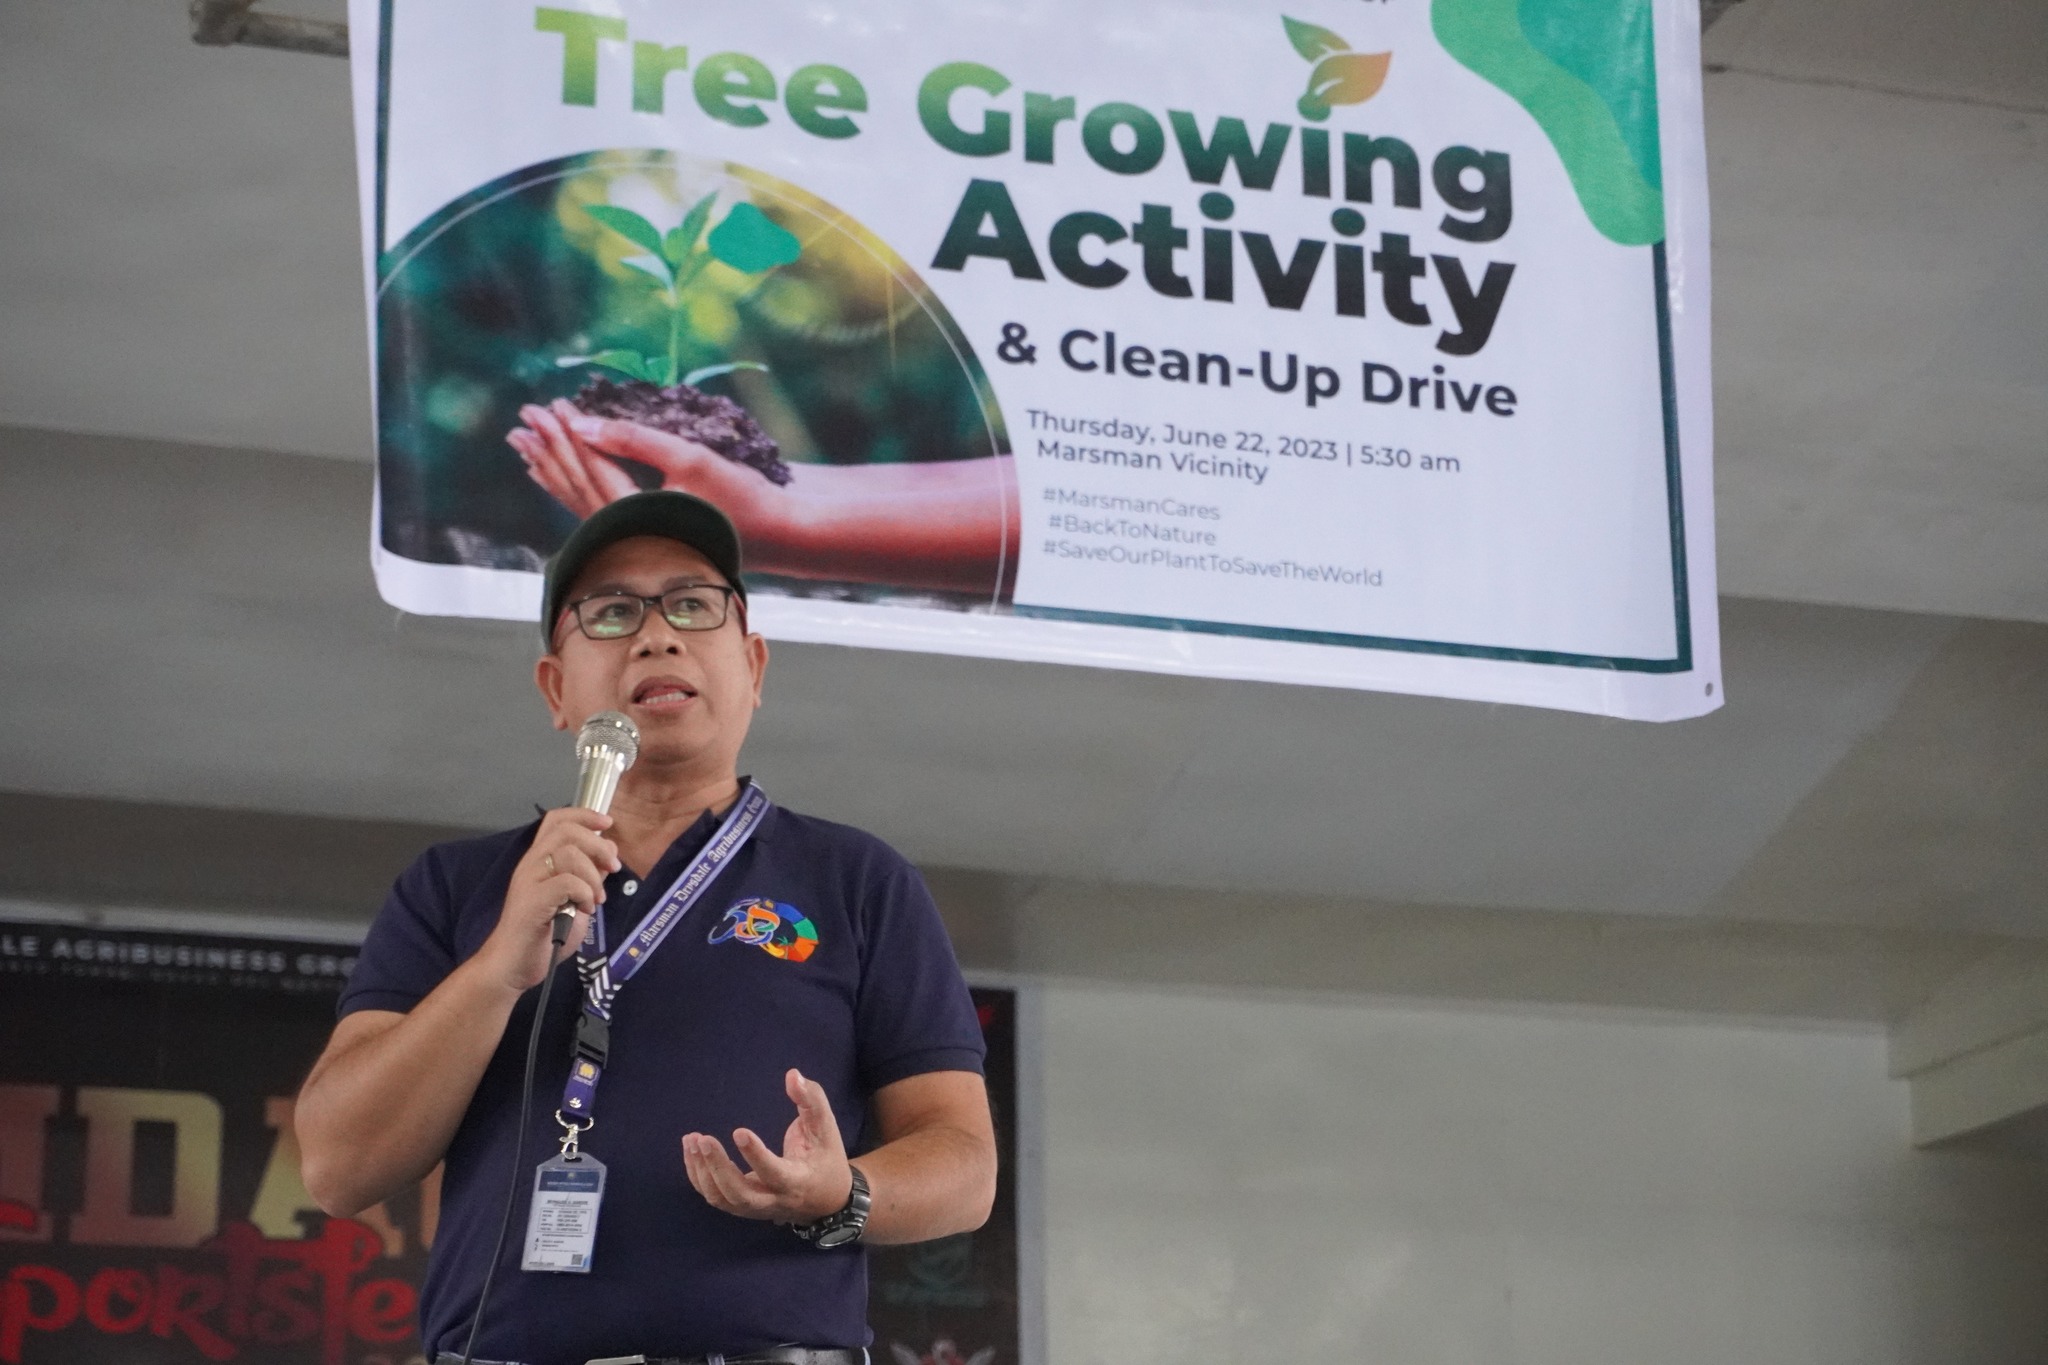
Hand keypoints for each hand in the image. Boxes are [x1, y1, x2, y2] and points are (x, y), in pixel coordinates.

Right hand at [479, 807, 620, 992]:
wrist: (513, 967)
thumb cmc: (543, 936)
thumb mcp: (574, 901)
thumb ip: (588, 877)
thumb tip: (608, 856)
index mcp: (539, 860)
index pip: (556, 820)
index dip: (584, 815)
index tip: (607, 824)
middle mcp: (531, 864)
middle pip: (567, 831)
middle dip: (599, 846)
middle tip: (612, 869)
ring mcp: (528, 881)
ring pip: (569, 854)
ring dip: (593, 876)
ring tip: (596, 900)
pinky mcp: (532, 901)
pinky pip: (566, 882)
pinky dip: (584, 892)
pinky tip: (585, 909)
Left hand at [509, 401, 790, 535]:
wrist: (775, 534)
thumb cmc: (738, 496)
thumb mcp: (688, 458)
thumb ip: (634, 440)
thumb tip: (581, 425)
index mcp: (633, 511)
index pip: (590, 465)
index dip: (568, 432)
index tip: (550, 404)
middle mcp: (625, 530)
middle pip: (575, 482)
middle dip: (548, 447)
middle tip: (523, 417)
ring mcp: (631, 537)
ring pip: (577, 498)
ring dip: (550, 468)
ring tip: (523, 445)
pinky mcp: (641, 536)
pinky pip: (590, 509)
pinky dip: (567, 489)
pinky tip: (555, 477)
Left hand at [681, 1068, 853, 1223]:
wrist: (827, 1199)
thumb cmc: (825, 1157)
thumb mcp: (826, 1127)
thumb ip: (811, 1099)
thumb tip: (792, 1075)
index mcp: (797, 1181)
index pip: (773, 1173)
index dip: (755, 1155)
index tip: (738, 1131)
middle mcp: (774, 1200)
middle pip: (740, 1194)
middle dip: (717, 1168)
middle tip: (702, 1139)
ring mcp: (756, 1208)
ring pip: (722, 1199)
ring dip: (702, 1172)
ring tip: (692, 1140)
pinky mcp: (743, 1206)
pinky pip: (716, 1197)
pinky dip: (699, 1177)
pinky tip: (692, 1152)